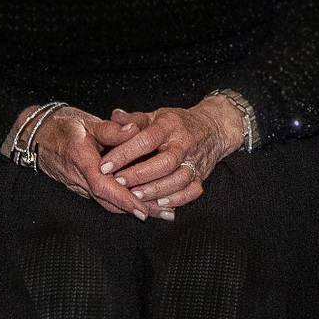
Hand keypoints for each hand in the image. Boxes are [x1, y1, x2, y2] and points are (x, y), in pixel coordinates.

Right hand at [18, 106, 169, 219]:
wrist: (37, 137)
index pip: (102, 185)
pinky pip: (105, 198)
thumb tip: (134, 130)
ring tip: (163, 212)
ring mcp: (81, 186)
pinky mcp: (84, 187)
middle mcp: (80, 178)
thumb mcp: (85, 121)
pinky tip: (144, 202)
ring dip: (135, 209)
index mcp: (81, 159)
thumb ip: (110, 128)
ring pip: (108, 203)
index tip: (143, 209)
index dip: (123, 198)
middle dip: (138, 209)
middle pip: (110, 201)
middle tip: (166, 214)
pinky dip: (125, 203)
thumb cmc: (62, 126)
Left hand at [90, 98, 246, 212]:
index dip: (124, 153)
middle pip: (165, 162)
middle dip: (139, 174)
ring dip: (155, 190)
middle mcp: (184, 143)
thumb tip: (114, 116)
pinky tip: (159, 203)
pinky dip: (176, 199)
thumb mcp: (155, 114)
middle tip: (118, 181)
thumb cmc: (178, 123)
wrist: (213, 127)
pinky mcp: (202, 176)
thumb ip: (133, 118)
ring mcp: (195, 161)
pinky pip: (192, 191)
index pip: (146, 139)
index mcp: (170, 125)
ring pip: (178, 179)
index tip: (105, 165)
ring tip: (134, 195)